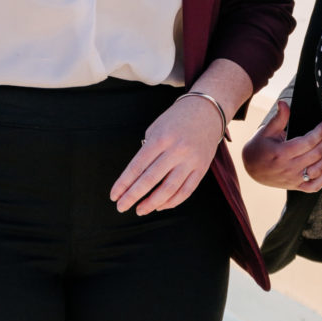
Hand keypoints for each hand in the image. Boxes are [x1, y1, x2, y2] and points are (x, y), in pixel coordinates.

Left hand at [110, 95, 223, 215]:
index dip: (124, 183)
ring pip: (169, 189)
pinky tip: (160, 206)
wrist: (207, 110)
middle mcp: (176, 150)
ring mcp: (190, 160)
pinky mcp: (201, 168)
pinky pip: (186, 191)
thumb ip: (147, 149)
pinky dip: (172, 202)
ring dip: (152, 203)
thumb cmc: (177, 118)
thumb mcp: (157, 127)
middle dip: (133, 196)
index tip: (114, 195)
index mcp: (161, 137)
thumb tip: (137, 175)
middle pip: (150, 179)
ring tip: (140, 210)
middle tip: (121, 207)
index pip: (138, 165)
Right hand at [242, 100, 321, 191]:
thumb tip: (283, 103)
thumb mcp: (266, 131)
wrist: (250, 169)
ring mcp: (294, 179)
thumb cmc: (259, 147)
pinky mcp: (296, 186)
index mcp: (282, 153)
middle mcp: (289, 168)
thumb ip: (278, 118)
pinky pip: (315, 186)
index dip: (320, 132)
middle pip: (316, 154)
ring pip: (319, 170)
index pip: (308, 142)